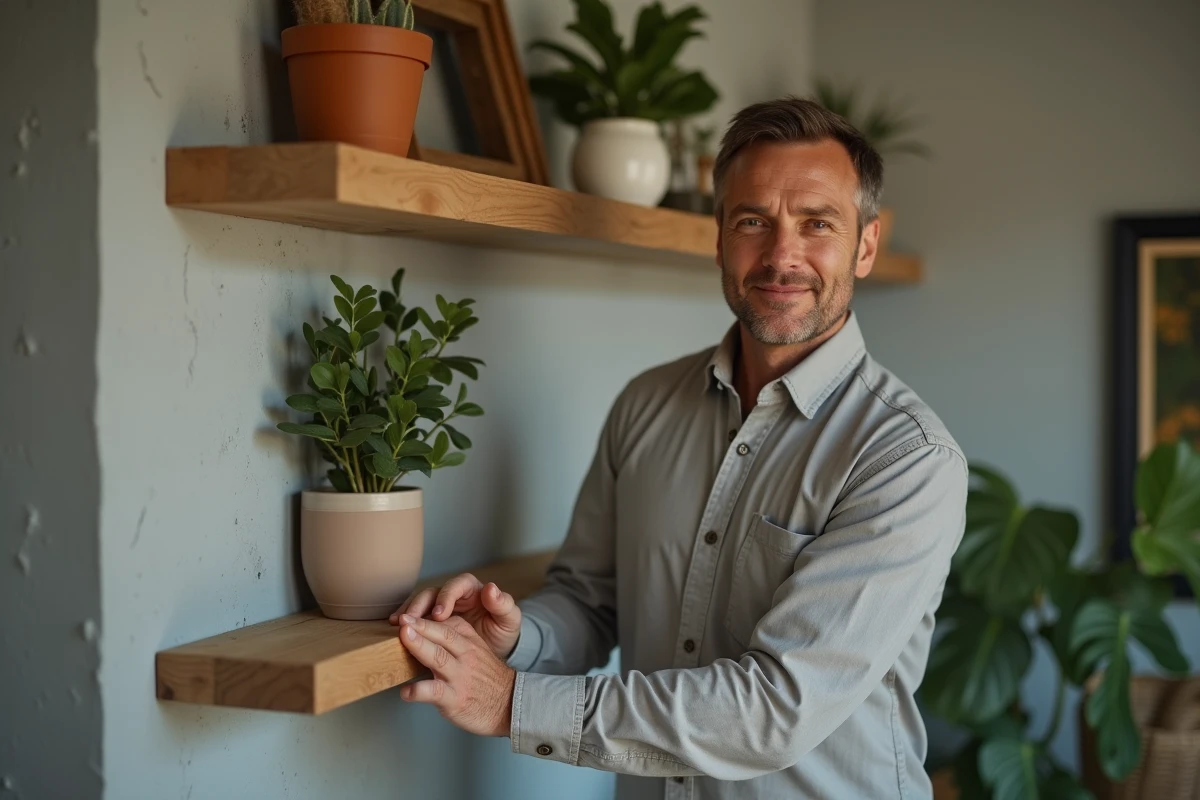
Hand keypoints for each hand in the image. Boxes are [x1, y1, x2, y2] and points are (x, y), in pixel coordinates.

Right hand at [390, 573, 520, 659]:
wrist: (495, 651)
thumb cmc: (503, 631)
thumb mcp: (510, 620)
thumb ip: (503, 604)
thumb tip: (491, 588)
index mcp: (472, 590)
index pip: (457, 586)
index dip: (446, 597)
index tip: (439, 614)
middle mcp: (454, 595)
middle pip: (433, 593)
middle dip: (420, 606)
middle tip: (411, 621)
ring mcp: (440, 607)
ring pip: (420, 603)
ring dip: (409, 612)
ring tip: (399, 625)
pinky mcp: (431, 621)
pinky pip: (416, 617)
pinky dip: (406, 621)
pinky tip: (396, 630)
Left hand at [397, 614, 515, 736]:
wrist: (510, 705)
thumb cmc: (486, 678)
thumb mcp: (476, 651)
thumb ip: (454, 639)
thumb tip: (422, 630)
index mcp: (469, 642)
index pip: (447, 624)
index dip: (426, 616)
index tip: (406, 614)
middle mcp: (465, 655)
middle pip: (443, 635)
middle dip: (421, 625)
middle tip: (403, 618)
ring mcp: (460, 677)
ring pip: (438, 657)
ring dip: (420, 646)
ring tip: (403, 637)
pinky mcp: (455, 699)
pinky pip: (436, 692)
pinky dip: (419, 691)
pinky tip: (406, 691)